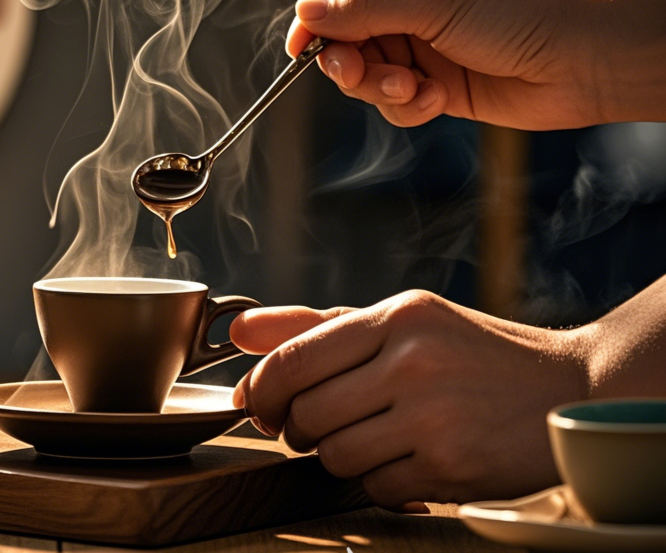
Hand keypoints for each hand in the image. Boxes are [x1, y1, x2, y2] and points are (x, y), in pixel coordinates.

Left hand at [231, 291, 588, 506]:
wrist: (568, 388)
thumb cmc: (472, 352)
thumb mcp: (401, 321)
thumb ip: (315, 325)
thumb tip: (238, 329)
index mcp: (396, 317)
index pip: (293, 359)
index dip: (259, 389)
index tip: (256, 404)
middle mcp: (413, 362)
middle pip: (306, 414)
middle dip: (297, 427)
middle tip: (314, 424)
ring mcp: (433, 416)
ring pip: (334, 455)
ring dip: (338, 456)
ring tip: (368, 439)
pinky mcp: (452, 465)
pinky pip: (377, 488)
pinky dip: (380, 482)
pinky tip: (405, 459)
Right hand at [287, 0, 665, 128]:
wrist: (588, 61)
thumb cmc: (526, 11)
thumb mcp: (437, 3)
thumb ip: (366, 11)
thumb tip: (306, 12)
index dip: (319, 15)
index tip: (298, 46)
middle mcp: (420, 3)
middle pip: (352, 34)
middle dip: (351, 60)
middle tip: (355, 75)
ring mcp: (429, 46)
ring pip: (370, 73)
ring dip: (381, 87)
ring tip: (413, 89)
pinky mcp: (440, 87)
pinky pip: (397, 102)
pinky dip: (408, 106)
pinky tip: (436, 100)